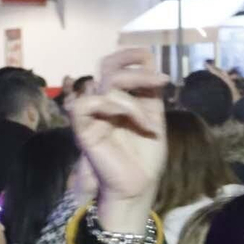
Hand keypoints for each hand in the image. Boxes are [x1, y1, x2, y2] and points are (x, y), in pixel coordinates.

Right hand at [72, 47, 166, 232]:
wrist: (139, 186)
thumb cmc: (145, 158)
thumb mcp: (154, 118)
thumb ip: (149, 93)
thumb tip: (149, 63)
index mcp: (119, 100)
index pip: (117, 66)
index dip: (133, 57)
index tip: (159, 68)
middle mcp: (104, 103)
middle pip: (109, 66)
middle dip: (135, 66)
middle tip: (161, 81)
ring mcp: (93, 114)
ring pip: (107, 83)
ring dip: (135, 101)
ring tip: (148, 124)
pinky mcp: (83, 129)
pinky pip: (85, 104)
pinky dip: (110, 105)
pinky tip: (126, 118)